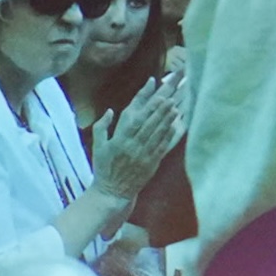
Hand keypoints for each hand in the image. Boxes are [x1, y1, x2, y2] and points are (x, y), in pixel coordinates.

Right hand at [91, 72, 186, 195]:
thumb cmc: (104, 167)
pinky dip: (170, 133)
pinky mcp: (153, 162)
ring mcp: (144, 153)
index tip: (153, 82)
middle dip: (160, 103)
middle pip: (149, 119)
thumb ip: (102, 127)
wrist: (113, 192)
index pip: (133, 112)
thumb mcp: (98, 146)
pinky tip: (177, 123)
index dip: (143, 96)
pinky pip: (163, 145)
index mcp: (119, 138)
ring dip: (167, 116)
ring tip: (175, 102)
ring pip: (158, 130)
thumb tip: (111, 111)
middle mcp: (132, 144)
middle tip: (171, 89)